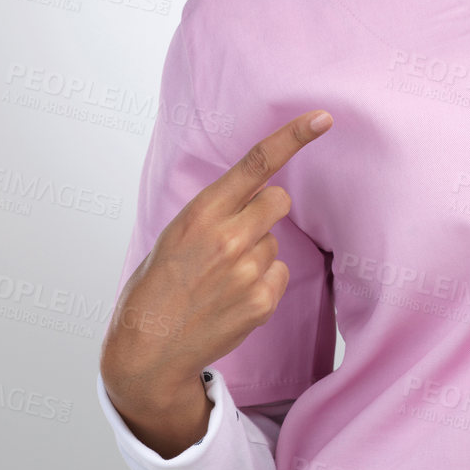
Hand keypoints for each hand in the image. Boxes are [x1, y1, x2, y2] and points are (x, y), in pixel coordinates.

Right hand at [99, 108, 334, 437]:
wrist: (147, 351)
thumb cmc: (158, 285)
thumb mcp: (175, 234)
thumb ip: (216, 211)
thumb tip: (258, 195)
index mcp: (201, 214)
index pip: (255, 164)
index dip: (292, 137)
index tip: (321, 118)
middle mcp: (228, 238)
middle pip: (279, 200)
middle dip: (265, 209)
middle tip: (236, 233)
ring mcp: (247, 272)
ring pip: (275, 241)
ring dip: (257, 252)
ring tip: (221, 277)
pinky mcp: (261, 302)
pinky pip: (279, 273)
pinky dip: (262, 283)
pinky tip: (231, 298)